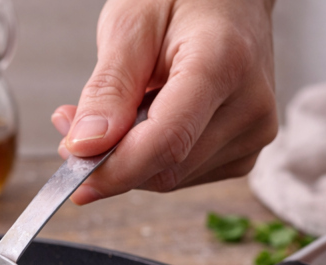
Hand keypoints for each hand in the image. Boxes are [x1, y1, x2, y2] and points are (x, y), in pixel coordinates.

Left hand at [51, 0, 277, 203]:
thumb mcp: (130, 25)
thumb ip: (108, 89)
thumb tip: (85, 147)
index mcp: (225, 63)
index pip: (168, 141)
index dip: (114, 167)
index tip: (73, 170)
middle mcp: (250, 105)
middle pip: (166, 167)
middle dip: (110, 159)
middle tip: (71, 126)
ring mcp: (254, 132)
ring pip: (170, 178)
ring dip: (127, 159)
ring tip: (111, 112)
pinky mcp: (245, 150)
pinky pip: (183, 175)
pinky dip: (150, 158)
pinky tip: (143, 122)